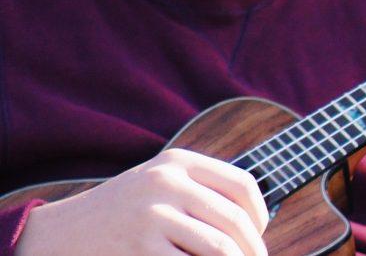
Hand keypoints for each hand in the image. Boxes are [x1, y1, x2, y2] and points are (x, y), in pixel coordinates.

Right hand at [15, 148, 268, 255]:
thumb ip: (201, 189)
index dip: (260, 213)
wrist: (61, 233)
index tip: (259, 233)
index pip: (242, 185)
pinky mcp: (140, 248)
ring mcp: (153, 216)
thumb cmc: (122, 211)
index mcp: (178, 162)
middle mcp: (167, 183)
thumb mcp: (159, 182)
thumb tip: (256, 220)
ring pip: (220, 247)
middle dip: (252, 248)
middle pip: (234, 220)